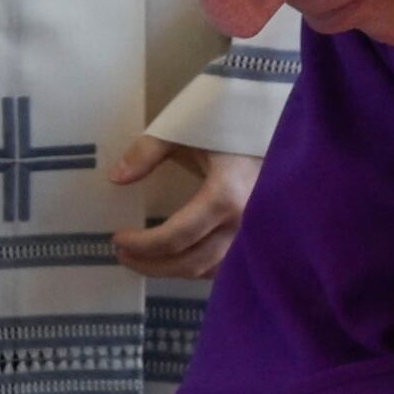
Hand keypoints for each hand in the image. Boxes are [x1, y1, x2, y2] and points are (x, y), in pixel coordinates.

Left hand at [108, 138, 259, 280]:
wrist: (277, 126)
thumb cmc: (231, 123)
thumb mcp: (186, 129)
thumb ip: (148, 151)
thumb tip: (116, 178)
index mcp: (226, 195)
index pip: (176, 237)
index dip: (143, 244)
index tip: (118, 238)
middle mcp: (243, 223)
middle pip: (190, 262)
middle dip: (151, 265)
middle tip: (123, 254)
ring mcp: (255, 233)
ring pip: (209, 270)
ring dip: (173, 270)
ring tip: (145, 258)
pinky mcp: (259, 235)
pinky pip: (227, 265)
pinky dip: (199, 266)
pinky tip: (178, 257)